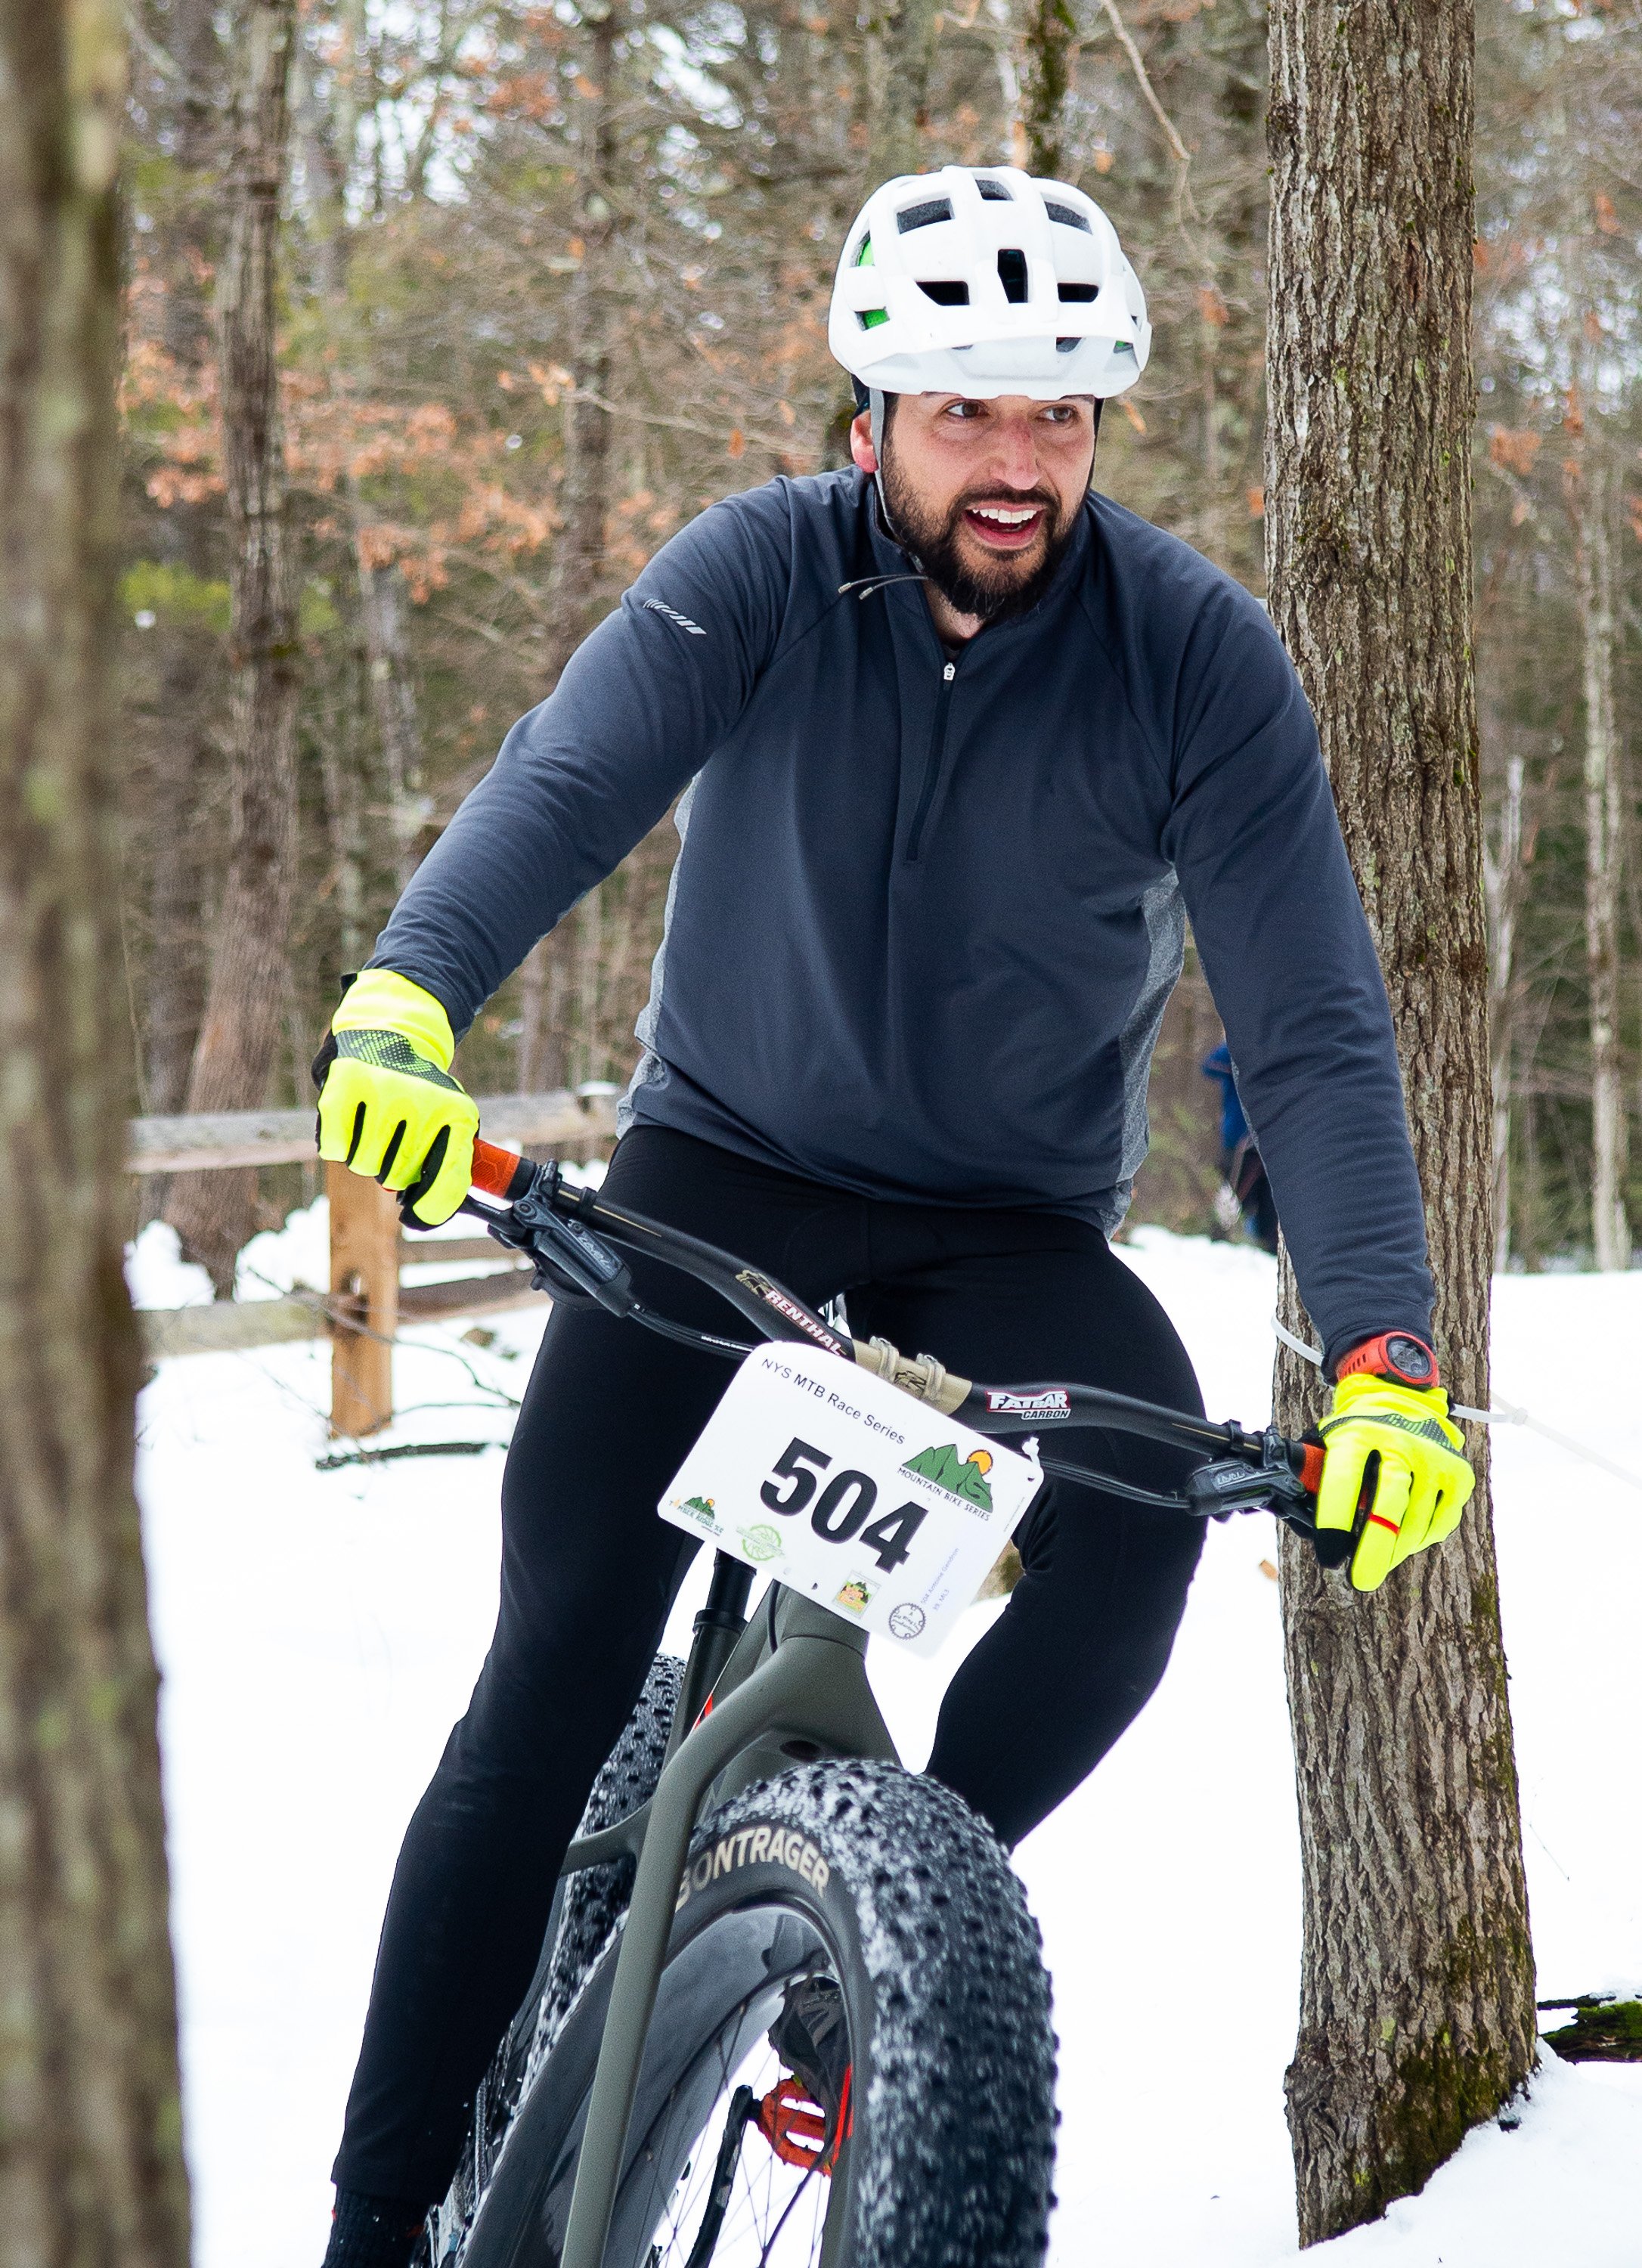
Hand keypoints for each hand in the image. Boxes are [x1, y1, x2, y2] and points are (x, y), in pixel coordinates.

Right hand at [313, 970, 477, 1226]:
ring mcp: (382, 1093)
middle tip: (393, 1140)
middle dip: (392, 1169)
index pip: (446, 1181)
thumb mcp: (451, 1118)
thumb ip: (448, 1167)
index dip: (431, 1210)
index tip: (416, 1218)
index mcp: (456, 1113)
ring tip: (374, 1125)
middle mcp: (422, 1102)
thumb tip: (425, 1216)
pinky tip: (351, 1119)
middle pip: (396, 1178)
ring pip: (364, 1165)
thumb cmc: (422, 1089)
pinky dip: (337, 1142)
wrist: (391, 1029)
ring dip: (365, 1155)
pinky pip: (332, 1147)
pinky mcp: (344, 1086)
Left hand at [1314, 1372, 1474, 1591]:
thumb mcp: (1331, 1443)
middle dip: (1374, 1549)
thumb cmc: (1359, 1434)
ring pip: (1416, 1523)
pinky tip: (1405, 1540)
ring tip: (1379, 1561)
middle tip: (1362, 1580)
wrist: (1405, 1401)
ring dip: (1395, 1551)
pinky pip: (1440, 1524)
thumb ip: (1318, 1477)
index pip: (1345, 1480)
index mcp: (1358, 1433)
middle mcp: (1399, 1442)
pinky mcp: (1459, 1475)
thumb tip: (1303, 1523)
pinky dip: (1421, 1540)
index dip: (1335, 1521)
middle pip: (1389, 1504)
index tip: (1329, 1556)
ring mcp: (1434, 1458)